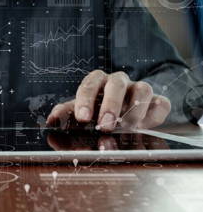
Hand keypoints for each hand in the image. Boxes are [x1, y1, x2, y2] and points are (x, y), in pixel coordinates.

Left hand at [46, 70, 170, 131]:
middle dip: (111, 105)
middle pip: (117, 84)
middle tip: (105, 126)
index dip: (85, 100)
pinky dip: (154, 115)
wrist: (122, 112)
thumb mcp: (79, 112)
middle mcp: (118, 82)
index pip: (90, 84)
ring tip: (127, 129)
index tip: (82, 118)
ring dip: (134, 110)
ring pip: (143, 89)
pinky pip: (160, 103)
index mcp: (97, 82)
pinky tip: (145, 127)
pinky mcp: (157, 101)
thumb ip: (65, 115)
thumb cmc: (96, 111)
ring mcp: (139, 90)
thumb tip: (51, 121)